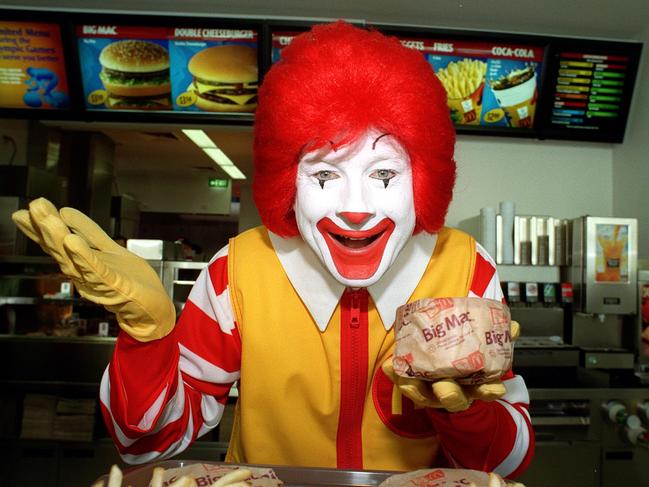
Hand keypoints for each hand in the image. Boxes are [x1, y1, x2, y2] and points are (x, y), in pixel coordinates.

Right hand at [12, 198, 175, 341]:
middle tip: (33, 206)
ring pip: (74, 260)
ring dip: (60, 239)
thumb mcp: (110, 250)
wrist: (153, 309)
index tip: (23, 212)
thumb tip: (65, 210)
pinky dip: (85, 257)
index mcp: (82, 264)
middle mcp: (84, 275)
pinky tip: (73, 242)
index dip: (39, 229)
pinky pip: (97, 272)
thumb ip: (89, 232)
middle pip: (61, 251)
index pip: (57, 244)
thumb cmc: (132, 282)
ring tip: (48, 219)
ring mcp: (97, 282)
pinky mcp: (114, 287)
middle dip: (46, 228)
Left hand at [383, 321, 519, 411]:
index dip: (488, 391)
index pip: (484, 392)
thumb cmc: (464, 361)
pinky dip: (395, 374)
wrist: (443, 371)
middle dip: (449, 395)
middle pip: (451, 399)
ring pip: (423, 395)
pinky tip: (388, 365)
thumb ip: (501, 338)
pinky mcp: (412, 382)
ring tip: (407, 381)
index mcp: (474, 386)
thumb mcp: (485, 350)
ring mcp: (431, 390)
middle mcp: (452, 391)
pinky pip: (402, 380)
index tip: (493, 389)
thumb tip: (514, 327)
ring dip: (415, 389)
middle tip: (446, 387)